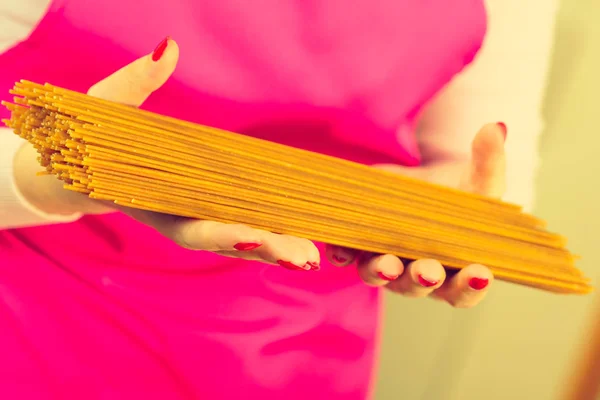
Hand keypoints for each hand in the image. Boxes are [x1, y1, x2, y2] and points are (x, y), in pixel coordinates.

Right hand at [12, 38, 319, 268]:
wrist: (100, 162)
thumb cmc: (103, 135)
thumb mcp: (110, 105)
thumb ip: (137, 82)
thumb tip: (168, 49)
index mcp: (154, 205)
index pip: (190, 227)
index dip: (220, 233)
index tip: (253, 236)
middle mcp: (180, 220)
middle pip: (225, 242)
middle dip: (264, 250)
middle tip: (302, 258)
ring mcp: (198, 220)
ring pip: (239, 242)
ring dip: (276, 250)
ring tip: (311, 257)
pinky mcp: (213, 212)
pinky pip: (245, 227)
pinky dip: (272, 237)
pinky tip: (303, 243)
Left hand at [325, 123, 506, 307]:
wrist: (426, 184)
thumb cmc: (460, 193)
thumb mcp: (479, 179)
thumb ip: (490, 163)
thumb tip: (495, 129)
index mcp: (453, 269)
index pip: (463, 290)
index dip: (470, 286)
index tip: (480, 272)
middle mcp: (416, 273)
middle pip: (418, 288)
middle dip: (423, 280)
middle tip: (429, 271)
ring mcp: (384, 260)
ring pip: (379, 275)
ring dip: (381, 272)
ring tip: (388, 264)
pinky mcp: (358, 242)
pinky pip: (346, 254)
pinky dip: (342, 253)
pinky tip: (340, 251)